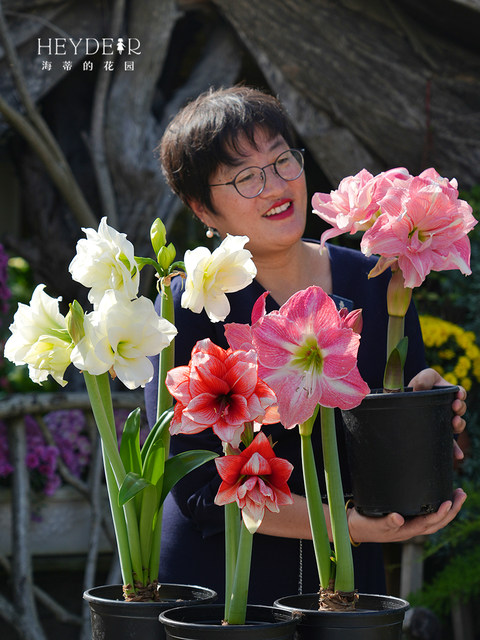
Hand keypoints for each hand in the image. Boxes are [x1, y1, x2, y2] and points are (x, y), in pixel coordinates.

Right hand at [348, 488, 466, 543]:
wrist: (355, 528)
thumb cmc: (365, 525)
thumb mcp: (374, 524)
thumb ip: (386, 522)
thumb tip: (398, 518)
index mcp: (407, 531)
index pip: (429, 522)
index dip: (441, 514)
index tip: (449, 501)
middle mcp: (412, 529)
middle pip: (439, 522)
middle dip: (453, 510)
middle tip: (461, 493)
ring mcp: (411, 525)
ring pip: (436, 520)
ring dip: (449, 509)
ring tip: (457, 494)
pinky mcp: (407, 519)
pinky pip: (428, 516)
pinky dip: (438, 509)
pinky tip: (440, 499)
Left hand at [409, 367, 466, 459]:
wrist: (404, 398)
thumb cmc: (418, 384)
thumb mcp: (423, 377)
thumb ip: (425, 378)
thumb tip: (423, 389)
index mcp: (448, 392)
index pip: (460, 393)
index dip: (461, 395)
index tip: (458, 395)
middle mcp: (448, 407)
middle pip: (460, 409)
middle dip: (460, 409)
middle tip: (454, 407)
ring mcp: (443, 420)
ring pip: (457, 425)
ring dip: (459, 425)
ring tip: (454, 423)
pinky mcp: (437, 431)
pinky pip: (448, 442)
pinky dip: (454, 448)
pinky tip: (458, 455)